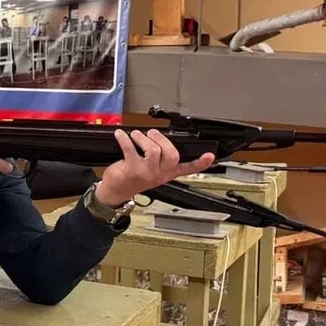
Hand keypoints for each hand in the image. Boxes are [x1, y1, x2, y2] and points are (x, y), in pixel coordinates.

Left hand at [96, 129, 216, 205]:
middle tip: (152, 134)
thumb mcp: (152, 171)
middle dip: (162, 139)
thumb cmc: (132, 178)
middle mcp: (159, 174)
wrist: (115, 191)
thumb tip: (159, 136)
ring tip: (136, 135)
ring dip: (143, 138)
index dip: (200, 163)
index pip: (188, 169)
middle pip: (172, 155)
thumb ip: (160, 158)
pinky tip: (120, 135)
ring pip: (153, 150)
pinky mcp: (133, 170)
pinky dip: (125, 139)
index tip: (210, 156)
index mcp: (167, 174)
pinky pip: (131, 149)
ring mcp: (147, 173)